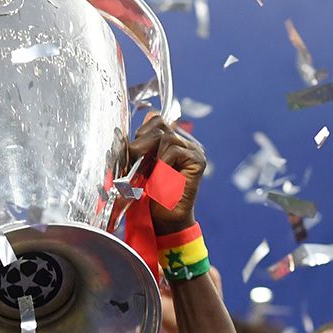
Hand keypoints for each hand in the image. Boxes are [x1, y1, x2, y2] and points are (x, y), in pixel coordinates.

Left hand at [125, 113, 205, 234]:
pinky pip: (174, 149)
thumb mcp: (140, 163)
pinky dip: (163, 163)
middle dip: (143, 143)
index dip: (142, 132)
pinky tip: (162, 177)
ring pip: (167, 136)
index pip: (157, 119)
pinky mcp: (198, 160)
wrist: (163, 220)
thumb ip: (144, 141)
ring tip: (151, 174)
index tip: (135, 152)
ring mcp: (193, 150)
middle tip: (138, 164)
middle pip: (160, 124)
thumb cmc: (150, 195)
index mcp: (172, 141)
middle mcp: (185, 143)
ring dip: (153, 156)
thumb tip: (148, 113)